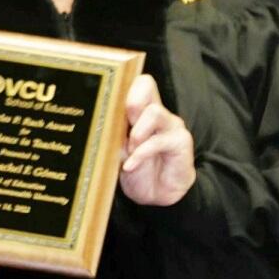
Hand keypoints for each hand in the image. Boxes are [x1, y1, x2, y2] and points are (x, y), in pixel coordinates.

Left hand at [119, 74, 195, 205]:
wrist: (157, 197)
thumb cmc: (137, 170)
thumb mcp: (119, 151)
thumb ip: (114, 134)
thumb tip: (97, 124)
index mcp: (142, 110)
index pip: (138, 82)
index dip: (124, 86)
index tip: (109, 105)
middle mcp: (158, 112)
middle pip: (146, 84)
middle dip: (128, 103)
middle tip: (121, 126)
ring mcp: (172, 125)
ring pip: (154, 112)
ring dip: (136, 132)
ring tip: (129, 150)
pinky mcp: (181, 142)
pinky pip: (160, 141)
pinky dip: (141, 154)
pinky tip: (130, 165)